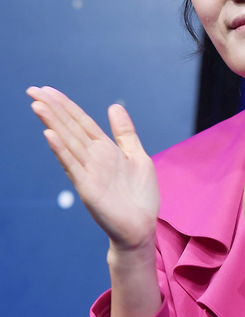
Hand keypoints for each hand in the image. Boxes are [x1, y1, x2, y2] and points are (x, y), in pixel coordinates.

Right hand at [26, 87, 159, 250]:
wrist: (141, 227)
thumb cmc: (140, 196)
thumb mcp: (137, 156)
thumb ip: (124, 133)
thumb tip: (114, 106)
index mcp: (105, 150)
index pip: (81, 122)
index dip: (65, 105)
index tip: (47, 89)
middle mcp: (93, 158)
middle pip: (69, 128)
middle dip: (52, 109)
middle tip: (31, 90)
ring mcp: (88, 172)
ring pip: (68, 142)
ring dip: (53, 124)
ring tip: (37, 106)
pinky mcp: (88, 188)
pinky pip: (73, 166)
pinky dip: (61, 150)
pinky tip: (50, 135)